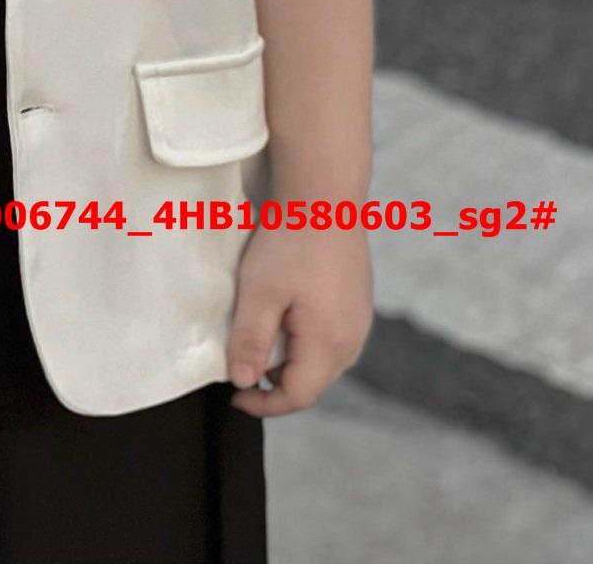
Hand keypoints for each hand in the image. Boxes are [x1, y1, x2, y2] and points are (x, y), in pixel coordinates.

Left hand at [226, 224, 373, 415]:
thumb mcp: (259, 293)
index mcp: (331, 344)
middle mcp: (354, 339)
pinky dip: (306, 340)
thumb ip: (250, 341)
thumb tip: (243, 381)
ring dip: (292, 361)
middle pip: (313, 382)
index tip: (235, 395)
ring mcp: (360, 319)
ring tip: (262, 341)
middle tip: (244, 367)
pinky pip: (332, 337)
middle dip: (277, 384)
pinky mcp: (358, 301)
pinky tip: (286, 316)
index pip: (298, 396)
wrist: (324, 194)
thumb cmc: (289, 242)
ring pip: (323, 360)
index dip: (264, 403)